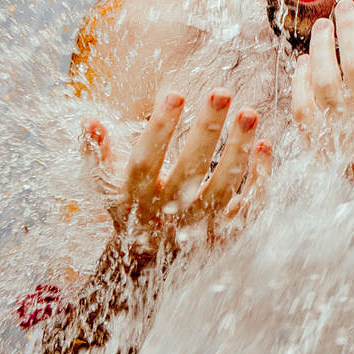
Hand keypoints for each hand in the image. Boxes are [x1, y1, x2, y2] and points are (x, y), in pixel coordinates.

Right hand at [87, 87, 271, 254]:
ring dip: (239, 148)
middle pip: (190, 170)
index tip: (175, 92)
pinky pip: (249, 205)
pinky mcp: (226, 235)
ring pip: (224, 186)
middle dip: (207, 129)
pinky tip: (264, 144)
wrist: (149, 263)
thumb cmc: (128, 207)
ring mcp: (199, 227)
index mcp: (135, 198)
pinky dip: (259, 177)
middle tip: (222, 91)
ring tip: (250, 112)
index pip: (145, 161)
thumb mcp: (107, 183)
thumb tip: (89, 119)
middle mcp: (167, 214)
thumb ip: (96, 152)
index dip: (159, 128)